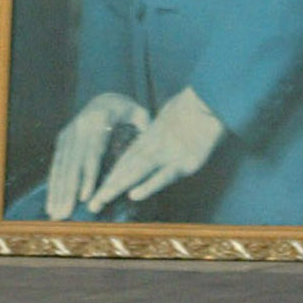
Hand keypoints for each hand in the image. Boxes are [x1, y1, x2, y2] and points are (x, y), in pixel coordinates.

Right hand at [46, 92, 147, 218]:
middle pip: (72, 163)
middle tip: (65, 214)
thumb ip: (145, 129)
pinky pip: (57, 163)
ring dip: (57, 191)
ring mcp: (68, 132)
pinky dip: (53, 183)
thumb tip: (151, 144)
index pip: (93, 152)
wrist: (105, 98)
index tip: (86, 197)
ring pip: (61, 165)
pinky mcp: (62, 139)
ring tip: (55, 213)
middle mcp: (79, 126)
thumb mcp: (140, 115)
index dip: (88, 175)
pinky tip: (52, 201)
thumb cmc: (128, 112)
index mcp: (99, 119)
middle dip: (68, 190)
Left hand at [89, 86, 225, 212]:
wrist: (211, 99)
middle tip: (92, 204)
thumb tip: (152, 137)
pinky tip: (134, 195)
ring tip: (101, 200)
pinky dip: (148, 186)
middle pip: (128, 167)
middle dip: (109, 186)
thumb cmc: (195, 107)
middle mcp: (156, 145)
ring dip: (119, 187)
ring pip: (139, 171)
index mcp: (152, 136)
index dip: (113, 173)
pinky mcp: (186, 162)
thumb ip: (161, 131)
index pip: (128, 157)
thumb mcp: (172, 117)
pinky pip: (164, 176)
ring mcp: (170, 154)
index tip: (99, 188)